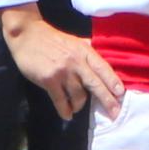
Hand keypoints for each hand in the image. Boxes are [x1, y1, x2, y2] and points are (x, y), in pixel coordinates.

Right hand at [2, 5, 125, 120]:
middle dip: (107, 100)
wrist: (27, 35)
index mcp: (84, 51)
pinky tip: (67, 114)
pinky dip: (65, 110)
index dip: (113, 82)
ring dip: (79, 106)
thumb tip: (101, 63)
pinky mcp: (49, 80)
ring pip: (78, 95)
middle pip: (95, 85)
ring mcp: (62, 71)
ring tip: (77, 108)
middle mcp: (76, 62)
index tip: (121, 94)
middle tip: (115, 113)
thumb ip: (87, 51)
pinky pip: (61, 100)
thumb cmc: (52, 39)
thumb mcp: (74, 41)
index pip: (103, 68)